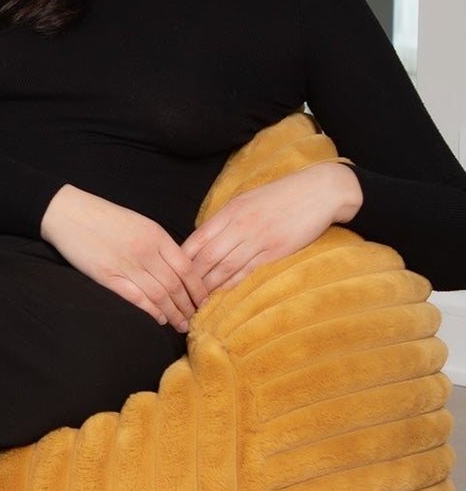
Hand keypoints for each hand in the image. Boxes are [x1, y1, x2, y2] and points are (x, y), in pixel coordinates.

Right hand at [40, 185, 208, 331]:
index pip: (187, 268)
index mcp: (156, 235)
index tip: (202, 300)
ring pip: (159, 295)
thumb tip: (176, 266)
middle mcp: (145, 251)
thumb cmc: (102, 216)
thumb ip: (158, 243)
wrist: (67, 212)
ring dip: (173, 313)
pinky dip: (150, 311)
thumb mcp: (138, 222)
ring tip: (180, 324)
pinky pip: (135, 298)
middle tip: (195, 318)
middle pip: (176, 285)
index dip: (198, 288)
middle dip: (188, 305)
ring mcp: (125, 264)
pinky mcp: (106, 275)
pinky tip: (159, 319)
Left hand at [179, 161, 361, 297]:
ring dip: (208, 286)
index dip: (182, 259)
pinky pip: (249, 270)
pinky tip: (222, 293)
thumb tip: (205, 237)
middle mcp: (240, 226)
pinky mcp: (276, 251)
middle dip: (190, 278)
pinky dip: (233, 283)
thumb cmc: (281, 195)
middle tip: (178, 294)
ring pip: (225, 267)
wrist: (320, 191)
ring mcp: (258, 239)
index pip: (197, 239)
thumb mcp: (247, 200)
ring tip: (195, 300)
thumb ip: (226, 219)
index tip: (170, 273)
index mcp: (230, 211)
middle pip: (207, 257)